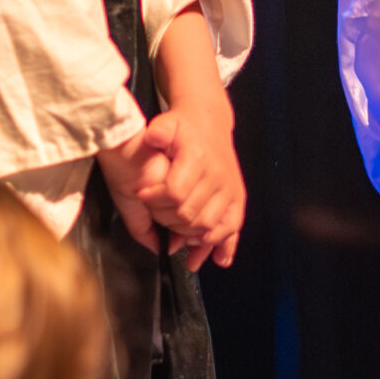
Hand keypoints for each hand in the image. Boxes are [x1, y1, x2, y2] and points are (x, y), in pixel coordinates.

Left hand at [103, 99, 243, 271]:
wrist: (209, 120)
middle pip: (191, 214)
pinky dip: (225, 244)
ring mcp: (229, 188)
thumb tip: (152, 137)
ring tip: (178, 243)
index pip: (176, 192)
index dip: (157, 199)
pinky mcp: (237, 197)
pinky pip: (233, 226)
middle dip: (170, 222)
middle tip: (157, 218)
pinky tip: (217, 258)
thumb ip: (158, 131)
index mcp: (199, 158)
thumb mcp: (167, 122)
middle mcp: (217, 175)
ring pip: (211, 225)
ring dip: (192, 239)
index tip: (142, 196)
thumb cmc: (184, 126)